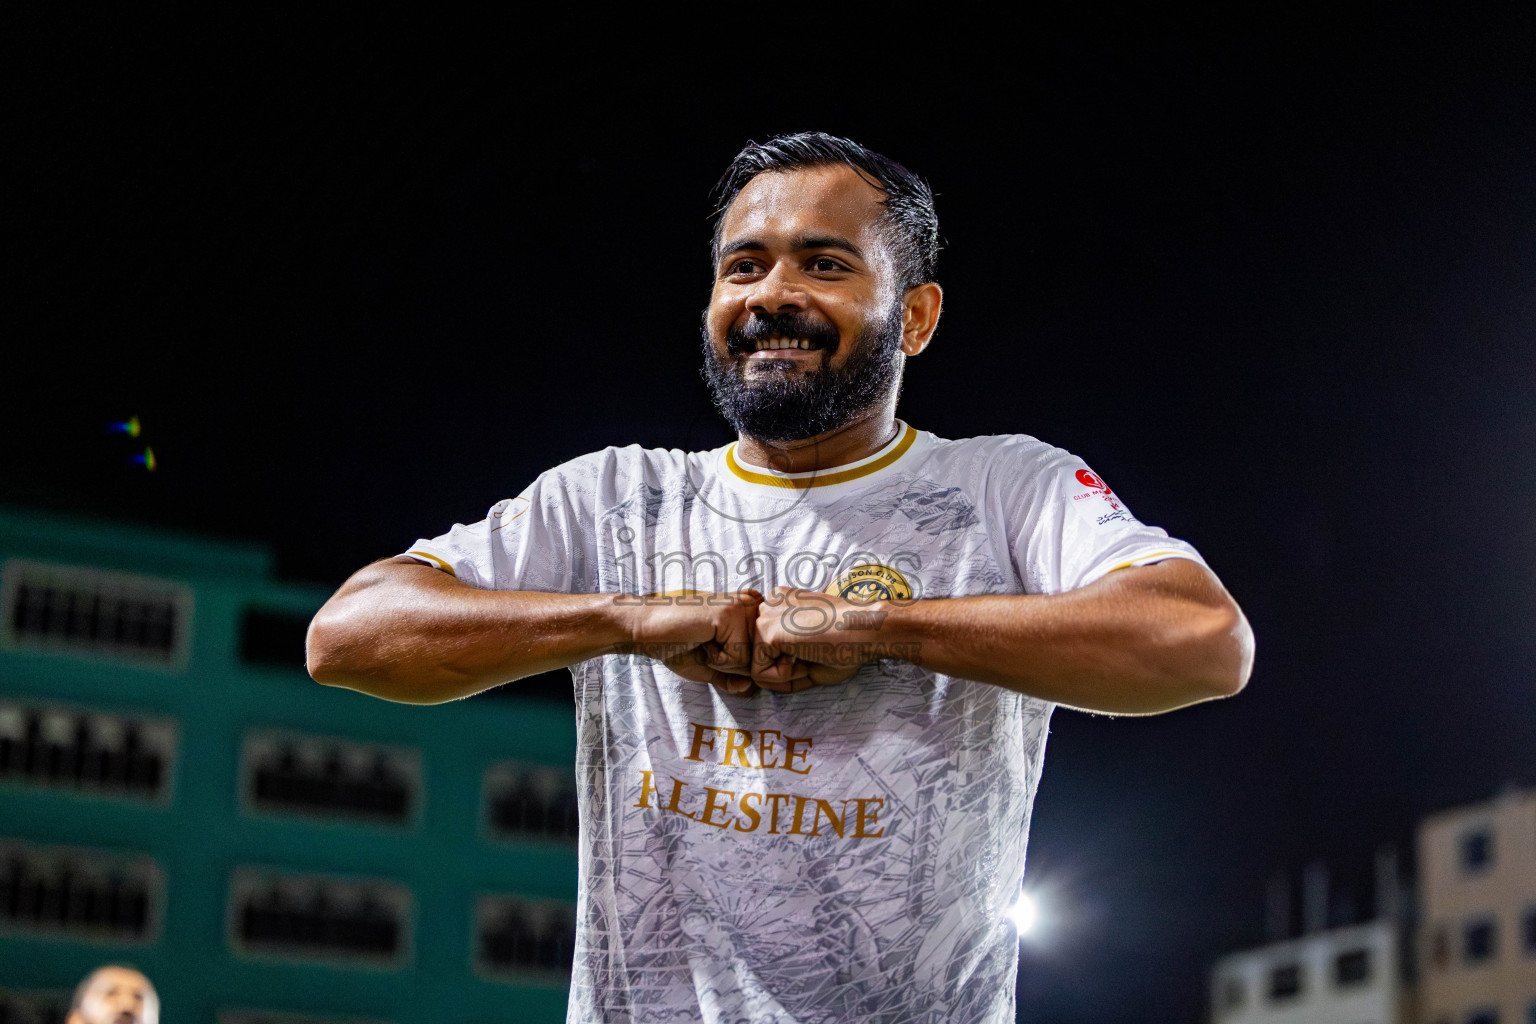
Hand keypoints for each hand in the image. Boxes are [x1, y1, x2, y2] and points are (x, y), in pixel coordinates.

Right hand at [631, 590, 763, 695]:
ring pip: (751, 661)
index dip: (733, 664)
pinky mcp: (730, 614)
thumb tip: (750, 688)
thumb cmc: (676, 643)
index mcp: (749, 612)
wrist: (648, 630)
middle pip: (759, 660)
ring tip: (703, 640)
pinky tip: (700, 638)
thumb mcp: (709, 666)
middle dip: (730, 663)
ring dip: (722, 660)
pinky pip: (738, 657)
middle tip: (705, 643)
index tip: (710, 646)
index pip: (761, 657)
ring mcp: (742, 607)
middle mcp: (751, 605)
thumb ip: (732, 678)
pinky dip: (716, 658)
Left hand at [750, 587, 875, 693]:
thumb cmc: (847, 642)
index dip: (794, 661)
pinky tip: (806, 654)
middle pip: (761, 657)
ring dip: (788, 672)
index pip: (769, 647)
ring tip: (812, 652)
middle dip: (788, 667)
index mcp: (780, 604)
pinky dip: (786, 677)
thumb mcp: (809, 651)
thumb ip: (784, 661)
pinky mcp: (766, 632)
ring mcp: (764, 617)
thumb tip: (760, 681)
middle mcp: (768, 605)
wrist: (865, 629)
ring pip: (759, 666)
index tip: (818, 647)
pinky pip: (761, 674)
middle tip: (816, 651)